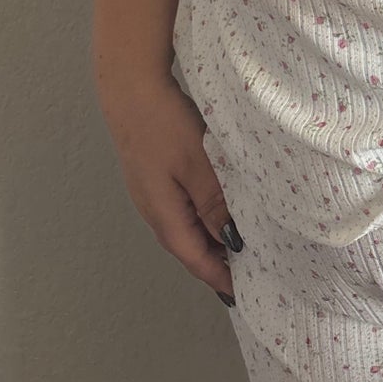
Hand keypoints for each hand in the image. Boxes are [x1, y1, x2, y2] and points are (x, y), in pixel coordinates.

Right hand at [97, 72, 242, 303]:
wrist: (131, 88)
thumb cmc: (162, 124)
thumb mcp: (196, 164)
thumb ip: (214, 203)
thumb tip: (231, 242)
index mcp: (163, 215)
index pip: (195, 260)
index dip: (220, 279)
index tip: (246, 293)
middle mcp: (155, 211)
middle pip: (189, 249)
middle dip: (217, 265)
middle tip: (251, 274)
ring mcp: (153, 194)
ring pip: (187, 228)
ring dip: (211, 241)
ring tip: (242, 248)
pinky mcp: (156, 177)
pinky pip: (183, 209)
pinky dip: (204, 219)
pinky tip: (220, 210)